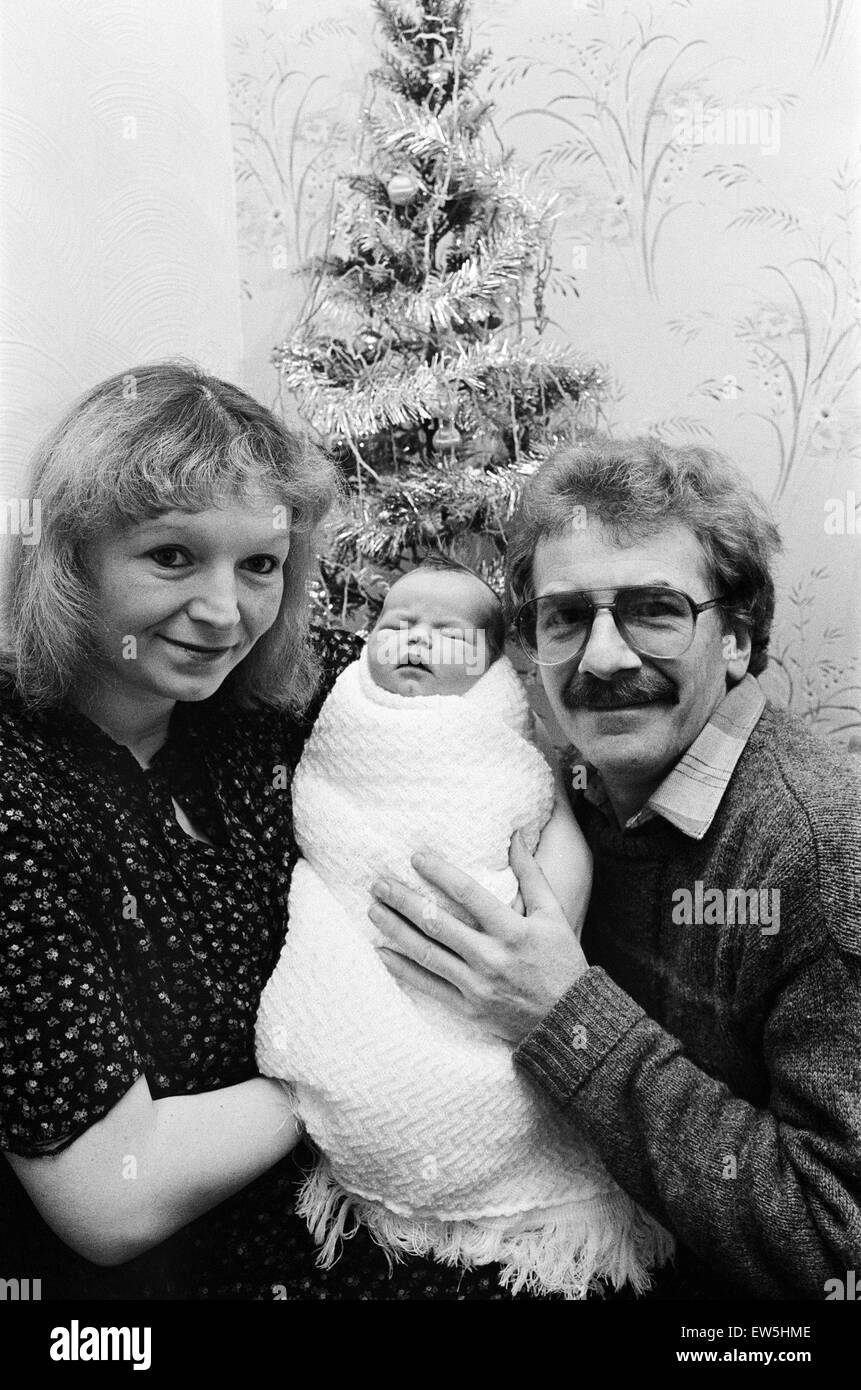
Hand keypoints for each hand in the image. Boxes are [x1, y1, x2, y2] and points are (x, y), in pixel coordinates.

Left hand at [368, 832, 589, 1043]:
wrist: (569, 1022)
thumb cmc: (562, 961)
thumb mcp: (553, 915)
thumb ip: (531, 874)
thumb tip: (514, 836)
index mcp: (513, 930)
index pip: (468, 893)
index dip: (439, 872)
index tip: (415, 857)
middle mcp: (492, 957)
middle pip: (438, 923)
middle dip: (404, 900)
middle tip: (379, 882)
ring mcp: (477, 985)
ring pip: (427, 953)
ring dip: (396, 930)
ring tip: (374, 909)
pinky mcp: (468, 1007)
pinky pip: (429, 986)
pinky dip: (402, 969)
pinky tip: (382, 953)